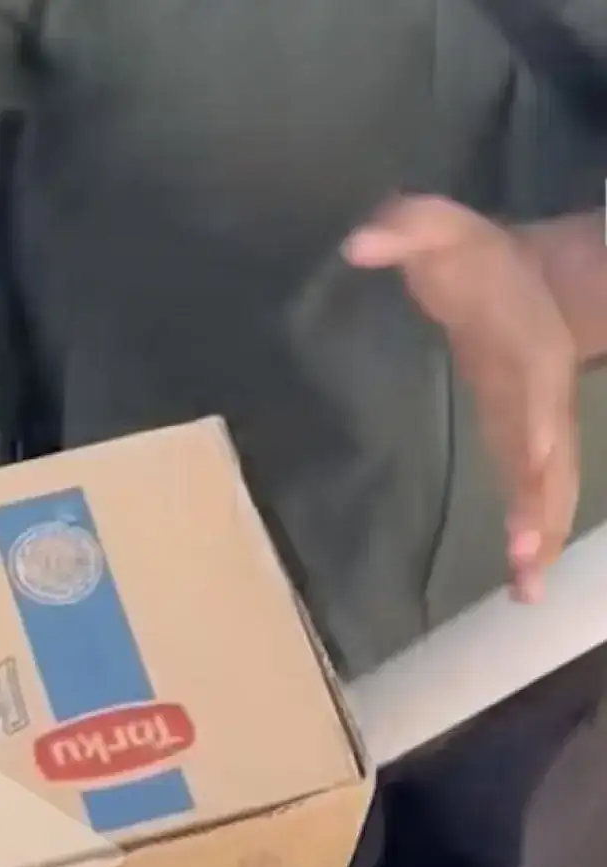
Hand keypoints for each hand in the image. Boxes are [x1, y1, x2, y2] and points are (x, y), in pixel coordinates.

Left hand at [345, 195, 579, 603]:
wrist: (534, 278)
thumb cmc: (477, 260)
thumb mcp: (441, 231)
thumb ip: (405, 230)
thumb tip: (357, 242)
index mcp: (525, 348)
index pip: (535, 390)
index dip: (537, 423)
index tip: (535, 458)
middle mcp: (540, 397)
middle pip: (552, 458)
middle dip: (541, 506)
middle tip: (525, 557)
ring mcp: (537, 426)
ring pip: (552, 489)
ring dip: (541, 538)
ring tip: (528, 594)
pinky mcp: (523, 445)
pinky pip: (536, 497)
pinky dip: (533, 538)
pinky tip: (522, 586)